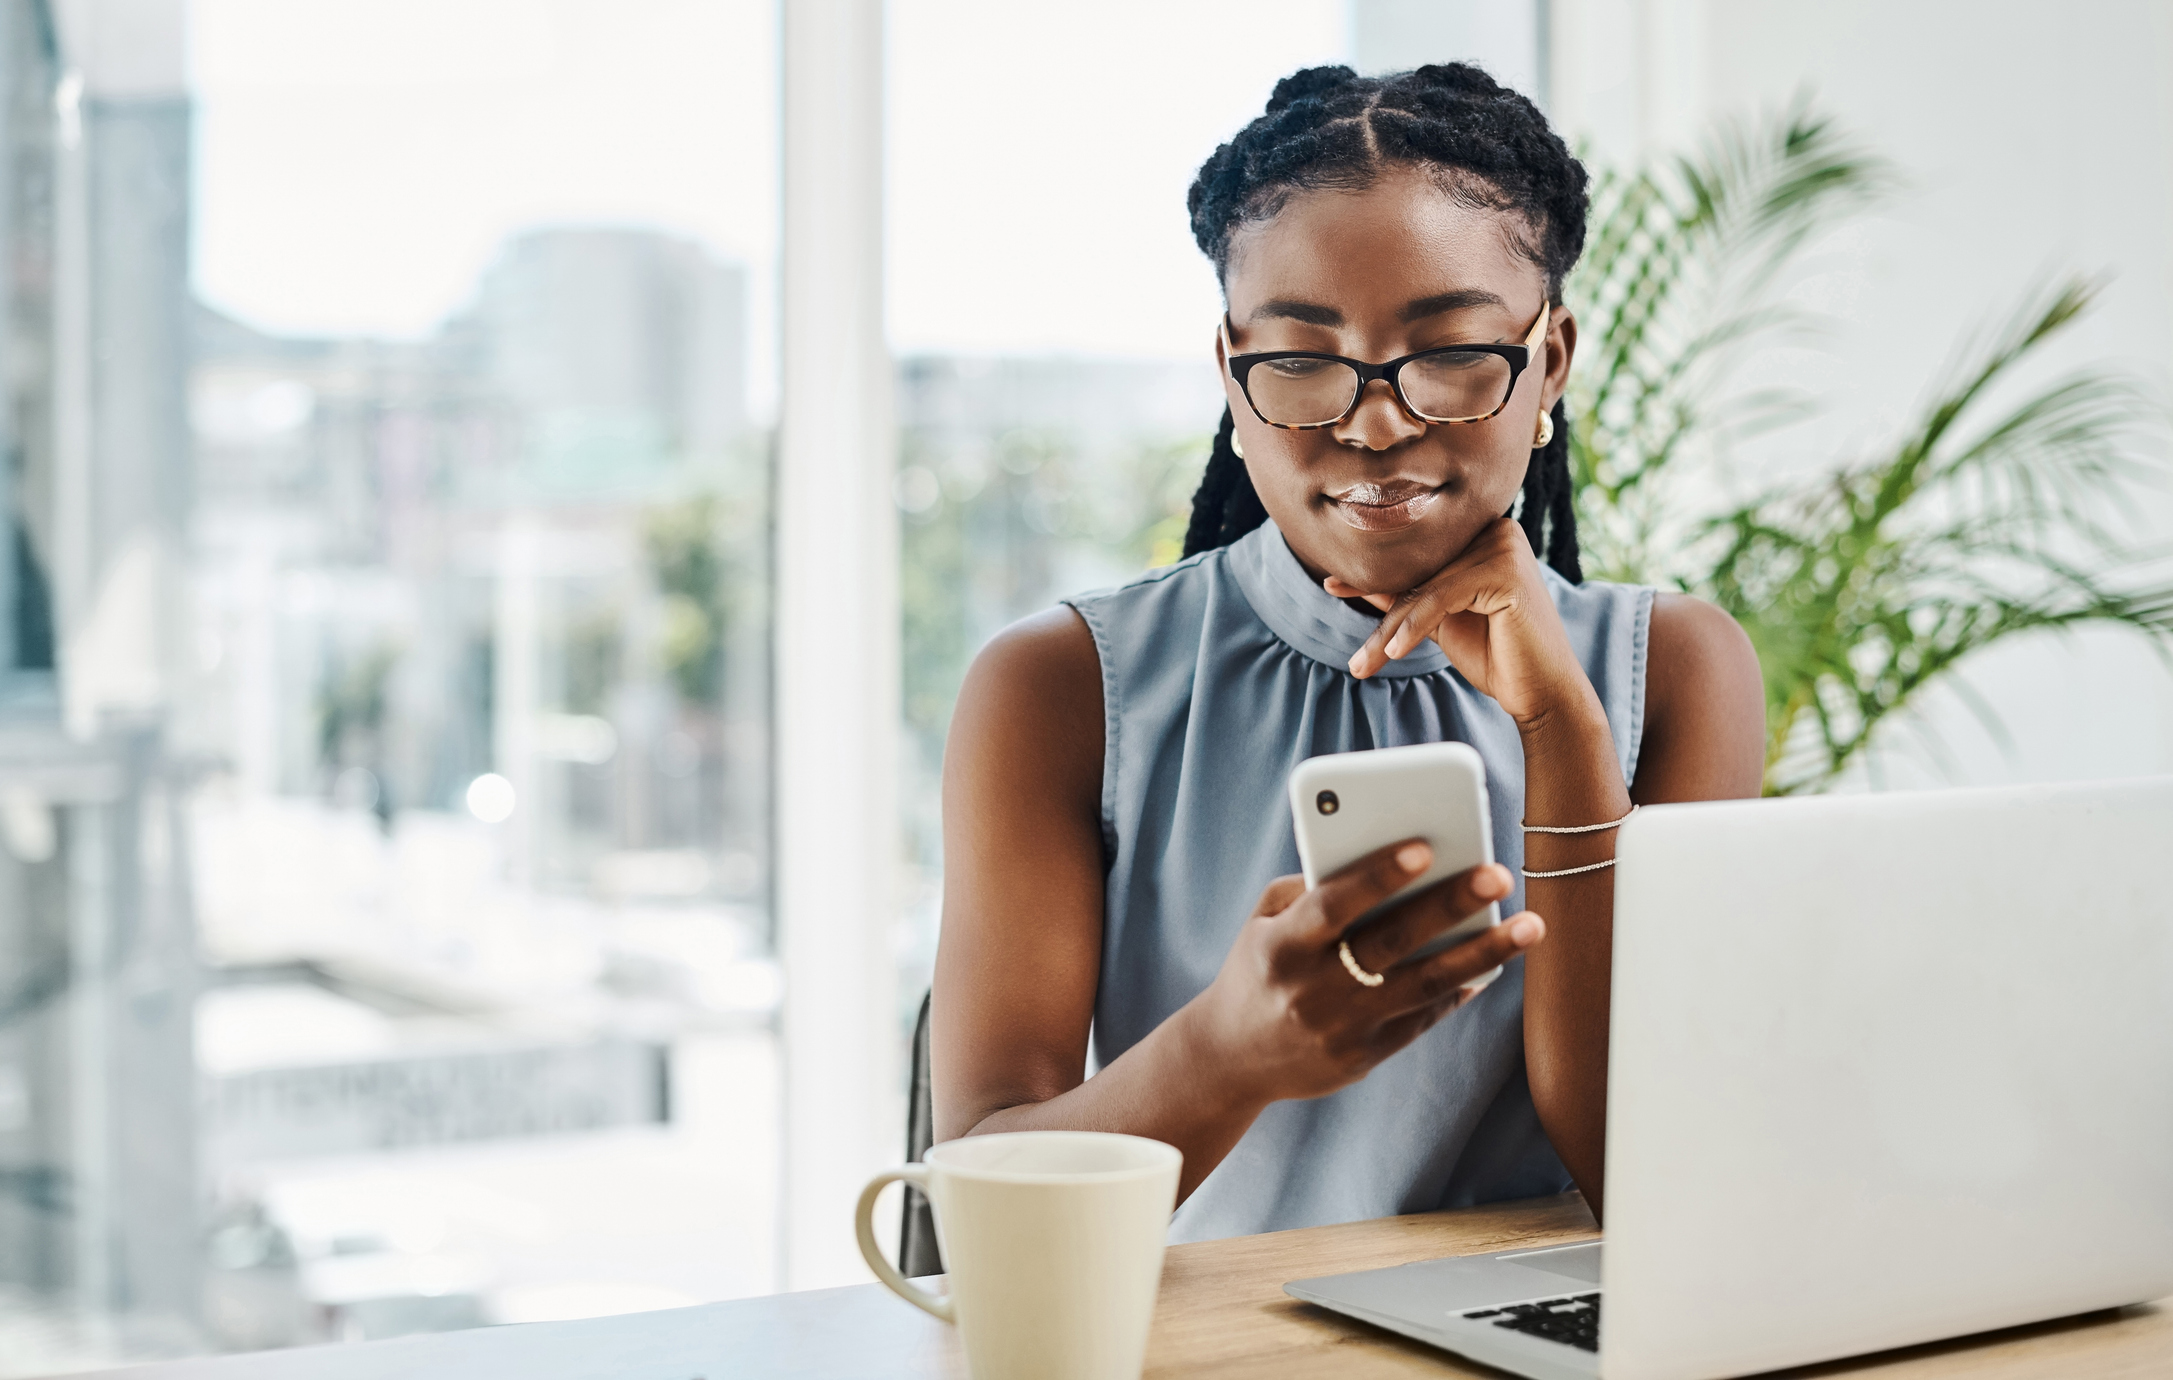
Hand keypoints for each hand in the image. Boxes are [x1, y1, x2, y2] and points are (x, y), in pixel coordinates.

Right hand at [1183, 840, 1545, 1105]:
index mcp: (1281, 947)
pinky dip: (1459, 989)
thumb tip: (1393, 863)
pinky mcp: (1364, 1057)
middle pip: (1391, 943)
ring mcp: (1341, 1028)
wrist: (1231, 1057)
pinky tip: (1493, 963)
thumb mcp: (1264, 922)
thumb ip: (1312, 888)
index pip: (1333, 905)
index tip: (1423, 846)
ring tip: (1530, 925)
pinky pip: (1422, 1018)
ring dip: (1482, 954)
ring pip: (1423, 986)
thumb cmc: (1259, 967)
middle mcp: (1311, 990)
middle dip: (1448, 905)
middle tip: (1498, 872)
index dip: (1377, 876)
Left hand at [1325, 517, 1594, 729]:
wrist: (1540, 692)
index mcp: (1483, 532)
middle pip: (1419, 570)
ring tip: (1363, 664)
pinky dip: (1412, 626)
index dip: (1375, 575)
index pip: (1419, 554)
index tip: (1333, 586)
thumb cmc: (1496, 654)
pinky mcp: (1506, 570)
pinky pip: (1441, 597)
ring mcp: (1505, 545)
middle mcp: (1496, 529)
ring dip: (1389, 629)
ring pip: (1426, 586)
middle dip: (1379, 608)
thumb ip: (1404, 595)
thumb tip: (1351, 579)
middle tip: (1350, 645)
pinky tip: (1393, 653)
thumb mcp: (1439, 619)